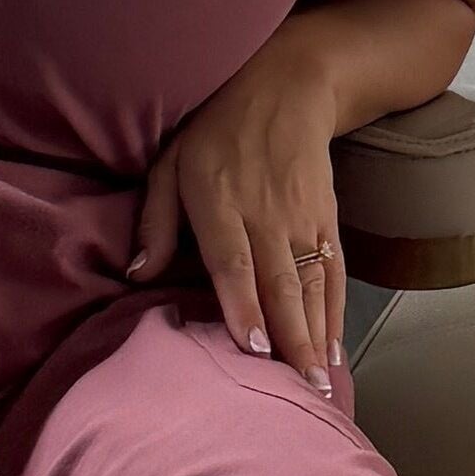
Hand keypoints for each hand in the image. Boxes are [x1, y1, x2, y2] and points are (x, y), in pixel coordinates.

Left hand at [130, 37, 347, 399]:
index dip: (243, 304)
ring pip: (311, 282)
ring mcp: (301, 216)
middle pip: (279, 282)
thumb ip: (154, 220)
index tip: (252, 347)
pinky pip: (333, 271)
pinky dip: (336, 312)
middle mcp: (265, 212)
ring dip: (316, 335)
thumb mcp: (169, 162)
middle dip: (290, 338)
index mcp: (219, 200)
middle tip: (297, 389)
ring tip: (319, 382)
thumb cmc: (214, 131)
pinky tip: (333, 349)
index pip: (233, 261)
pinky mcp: (327, 217)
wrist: (286, 87)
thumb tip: (138, 274)